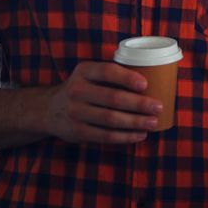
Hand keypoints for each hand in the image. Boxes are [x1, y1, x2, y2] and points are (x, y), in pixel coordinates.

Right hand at [42, 61, 160, 143]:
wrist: (49, 109)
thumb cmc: (83, 88)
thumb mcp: (89, 74)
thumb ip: (112, 74)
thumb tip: (155, 77)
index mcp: (83, 71)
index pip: (107, 72)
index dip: (127, 78)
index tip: (146, 84)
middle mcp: (77, 90)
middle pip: (113, 98)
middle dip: (139, 104)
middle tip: (158, 107)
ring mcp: (75, 112)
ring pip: (110, 119)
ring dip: (135, 122)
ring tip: (153, 122)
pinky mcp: (77, 131)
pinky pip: (105, 136)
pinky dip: (125, 136)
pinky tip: (140, 134)